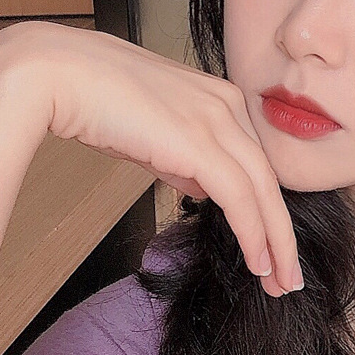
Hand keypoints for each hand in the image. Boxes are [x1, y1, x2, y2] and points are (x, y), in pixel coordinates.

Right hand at [0, 21, 300, 296]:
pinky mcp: (200, 141)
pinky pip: (240, 195)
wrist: (65, 74)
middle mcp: (229, 105)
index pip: (257, 162)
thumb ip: (187, 159)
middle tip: (288, 273)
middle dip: (281, 230)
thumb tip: (205, 188)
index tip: (273, 243)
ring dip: (276, 240)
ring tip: (281, 280)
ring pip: (263, 189)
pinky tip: (259, 261)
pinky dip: (253, 231)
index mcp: (223, 99)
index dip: (268, 206)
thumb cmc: (101, 100)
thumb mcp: (158, 132)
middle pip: (269, 177)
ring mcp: (218, 120)